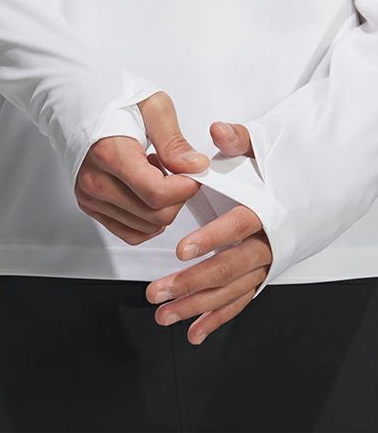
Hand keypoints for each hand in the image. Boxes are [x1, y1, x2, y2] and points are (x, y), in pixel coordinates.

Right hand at [75, 92, 209, 244]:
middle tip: (176, 172)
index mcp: (109, 154)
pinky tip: (146, 193)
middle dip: (177, 198)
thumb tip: (193, 167)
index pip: (157, 194)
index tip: (193, 172)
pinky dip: (148, 220)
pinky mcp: (90, 205)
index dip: (186, 187)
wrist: (75, 99)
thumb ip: (173, 142)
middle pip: (155, 215)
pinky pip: (130, 232)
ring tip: (154, 175)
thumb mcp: (152, 106)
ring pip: (146, 227)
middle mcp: (95, 181)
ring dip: (161, 206)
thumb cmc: (111, 98)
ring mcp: (90, 197)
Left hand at [145, 121, 272, 344]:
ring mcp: (262, 264)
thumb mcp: (260, 150)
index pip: (239, 225)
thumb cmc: (274, 173)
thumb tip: (218, 129)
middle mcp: (266, 243)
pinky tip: (195, 332)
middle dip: (192, 282)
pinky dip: (217, 318)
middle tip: (158, 292)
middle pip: (230, 267)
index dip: (212, 238)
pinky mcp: (258, 277)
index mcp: (264, 211)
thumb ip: (238, 141)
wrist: (305, 194)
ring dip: (197, 306)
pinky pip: (238, 301)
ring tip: (164, 314)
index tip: (182, 250)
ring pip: (231, 291)